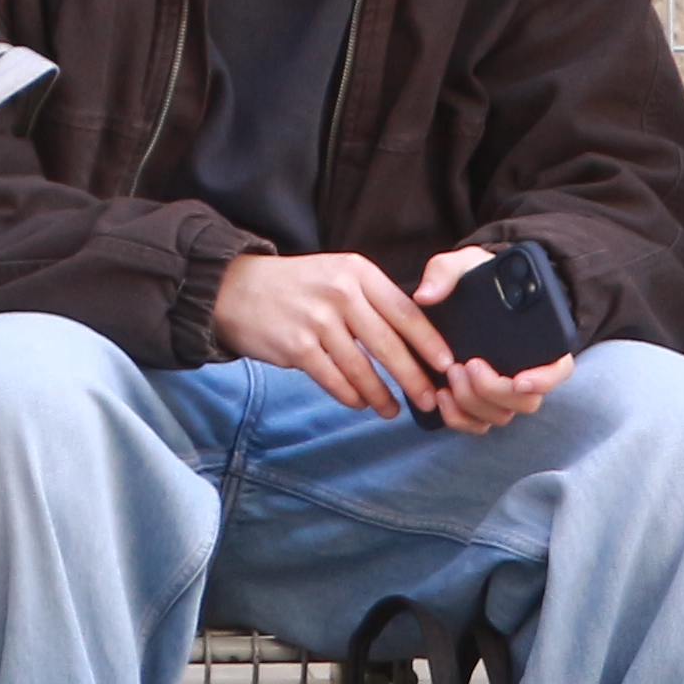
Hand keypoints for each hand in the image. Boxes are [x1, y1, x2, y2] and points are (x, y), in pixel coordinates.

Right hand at [211, 249, 459, 421]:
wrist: (236, 289)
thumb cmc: (298, 286)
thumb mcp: (339, 274)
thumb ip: (372, 299)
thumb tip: (415, 337)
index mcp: (358, 273)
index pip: (404, 311)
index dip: (429, 341)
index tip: (446, 363)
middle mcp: (341, 294)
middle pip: (388, 344)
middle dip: (413, 377)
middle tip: (429, 399)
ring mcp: (317, 321)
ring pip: (362, 368)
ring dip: (381, 394)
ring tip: (393, 410)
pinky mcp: (297, 347)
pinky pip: (334, 380)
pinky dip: (351, 396)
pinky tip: (361, 403)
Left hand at [410, 244, 577, 433]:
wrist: (463, 298)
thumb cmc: (474, 280)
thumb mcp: (464, 264)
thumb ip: (447, 271)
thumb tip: (426, 295)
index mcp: (540, 341)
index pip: (559, 370)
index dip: (544, 380)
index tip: (520, 380)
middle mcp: (526, 372)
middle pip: (525, 401)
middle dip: (493, 390)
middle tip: (467, 365)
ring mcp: (503, 391)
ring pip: (500, 416)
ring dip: (474, 403)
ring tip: (451, 376)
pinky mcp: (478, 402)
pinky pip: (476, 424)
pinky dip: (459, 418)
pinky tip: (442, 396)